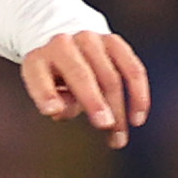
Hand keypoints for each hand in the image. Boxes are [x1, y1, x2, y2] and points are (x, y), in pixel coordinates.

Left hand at [17, 31, 150, 146]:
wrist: (68, 44)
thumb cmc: (55, 77)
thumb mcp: (44, 90)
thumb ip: (52, 102)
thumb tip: (61, 109)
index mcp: (38, 59)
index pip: (39, 78)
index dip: (46, 95)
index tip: (53, 111)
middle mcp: (63, 44)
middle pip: (81, 75)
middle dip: (94, 101)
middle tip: (106, 125)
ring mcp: (90, 40)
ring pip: (110, 77)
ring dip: (119, 108)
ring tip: (119, 136)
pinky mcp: (113, 42)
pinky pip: (132, 69)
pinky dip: (138, 94)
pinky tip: (138, 116)